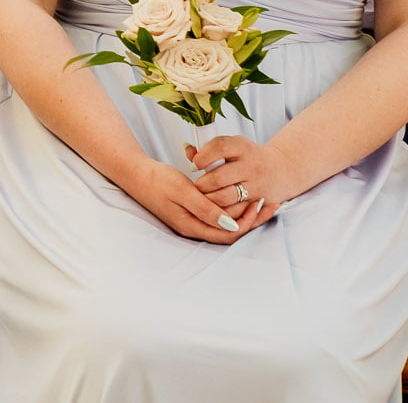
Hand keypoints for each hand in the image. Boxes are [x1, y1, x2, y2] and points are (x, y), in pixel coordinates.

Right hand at [119, 156, 258, 243]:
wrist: (135, 174)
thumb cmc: (157, 180)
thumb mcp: (183, 191)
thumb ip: (207, 209)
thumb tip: (232, 226)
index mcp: (192, 225)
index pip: (230, 233)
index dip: (249, 221)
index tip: (262, 203)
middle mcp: (194, 228)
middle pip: (231, 232)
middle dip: (254, 219)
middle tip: (272, 203)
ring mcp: (192, 221)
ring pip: (226, 224)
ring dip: (245, 214)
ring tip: (262, 199)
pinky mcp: (191, 212)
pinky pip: (218, 216)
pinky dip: (233, 209)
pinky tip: (240, 198)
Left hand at [188, 134, 306, 234]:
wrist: (280, 171)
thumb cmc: (246, 157)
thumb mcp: (231, 146)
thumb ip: (208, 149)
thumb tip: (188, 149)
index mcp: (242, 147)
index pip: (221, 148)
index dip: (203, 156)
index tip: (195, 164)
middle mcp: (251, 166)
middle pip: (219, 178)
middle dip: (202, 184)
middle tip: (197, 185)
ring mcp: (256, 185)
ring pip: (225, 197)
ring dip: (209, 199)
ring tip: (205, 196)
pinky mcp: (257, 202)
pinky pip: (234, 212)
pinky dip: (222, 211)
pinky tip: (216, 206)